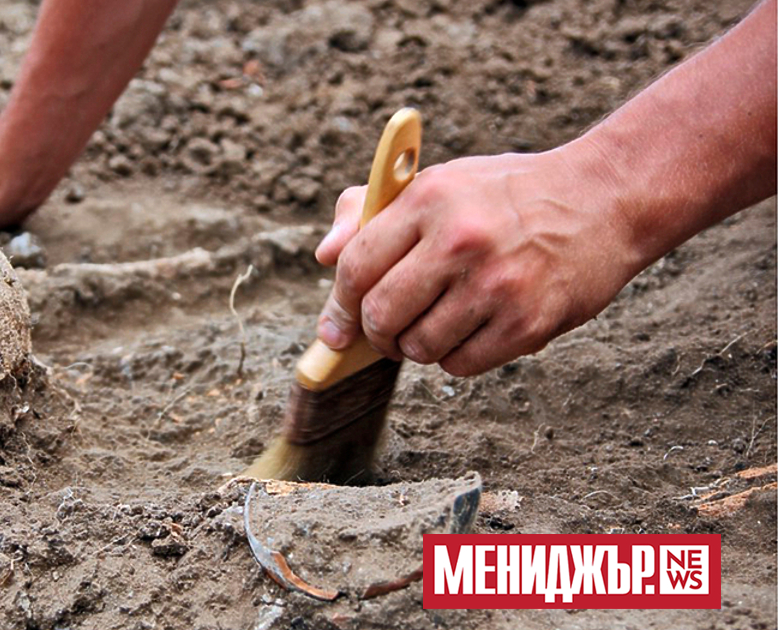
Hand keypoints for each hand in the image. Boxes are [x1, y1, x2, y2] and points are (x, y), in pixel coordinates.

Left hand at [314, 146, 637, 375]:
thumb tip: (324, 256)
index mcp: (429, 199)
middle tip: (386, 332)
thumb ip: (371, 214)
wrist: (605, 198)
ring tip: (438, 322)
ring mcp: (496, 284)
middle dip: (375, 334)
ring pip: (418, 347)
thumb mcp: (439, 183)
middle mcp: (460, 241)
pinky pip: (461, 365)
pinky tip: (471, 330)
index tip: (335, 328)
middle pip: (381, 314)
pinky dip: (455, 358)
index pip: (355, 266)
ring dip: (417, 346)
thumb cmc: (506, 195)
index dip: (338, 305)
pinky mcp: (528, 322)